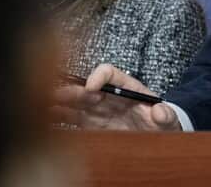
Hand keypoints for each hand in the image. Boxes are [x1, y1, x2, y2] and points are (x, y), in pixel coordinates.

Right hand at [51, 63, 180, 130]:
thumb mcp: (168, 120)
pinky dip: (59, 117)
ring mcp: (98, 111)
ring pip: (75, 103)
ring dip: (60, 102)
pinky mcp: (91, 125)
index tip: (90, 88)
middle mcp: (109, 96)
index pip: (110, 74)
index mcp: (128, 87)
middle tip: (55, 95)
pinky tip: (45, 118)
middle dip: (71, 91)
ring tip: (42, 104)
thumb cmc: (161, 123)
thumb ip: (166, 116)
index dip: (99, 76)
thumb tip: (160, 110)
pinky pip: (72, 118)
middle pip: (87, 88)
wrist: (157, 137)